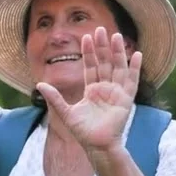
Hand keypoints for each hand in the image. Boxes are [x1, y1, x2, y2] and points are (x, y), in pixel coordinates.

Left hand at [35, 27, 140, 153]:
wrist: (97, 146)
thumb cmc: (83, 132)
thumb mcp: (66, 113)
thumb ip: (54, 98)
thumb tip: (39, 83)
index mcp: (92, 90)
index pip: (91, 66)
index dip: (89, 52)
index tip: (86, 37)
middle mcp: (105, 89)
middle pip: (104, 63)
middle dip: (102, 46)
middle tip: (100, 29)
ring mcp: (116, 93)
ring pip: (117, 67)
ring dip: (117, 52)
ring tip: (116, 36)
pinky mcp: (126, 99)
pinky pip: (132, 81)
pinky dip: (134, 68)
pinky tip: (136, 54)